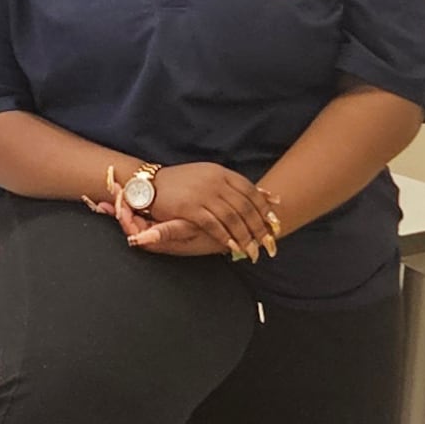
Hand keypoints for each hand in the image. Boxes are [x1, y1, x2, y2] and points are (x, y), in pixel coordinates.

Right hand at [113, 161, 281, 260]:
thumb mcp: (211, 177)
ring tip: (252, 250)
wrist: (149, 183)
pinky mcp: (189, 207)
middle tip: (268, 243)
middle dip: (258, 227)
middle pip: (244, 207)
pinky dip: (225, 237)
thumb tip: (271, 196)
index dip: (264, 209)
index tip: (274, 224)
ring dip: (244, 236)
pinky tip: (232, 247)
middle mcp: (214, 182)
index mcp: (220, 173)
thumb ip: (237, 187)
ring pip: (232, 218)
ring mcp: (202, 194)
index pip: (250, 192)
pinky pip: (213, 225)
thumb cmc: (182, 182)